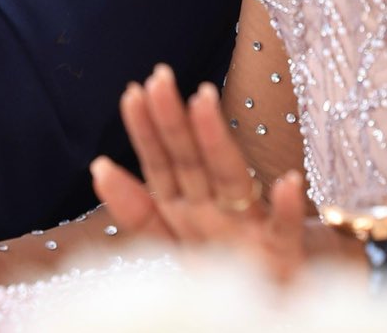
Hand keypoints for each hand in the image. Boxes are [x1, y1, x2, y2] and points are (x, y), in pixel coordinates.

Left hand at [89, 64, 308, 281]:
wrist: (260, 308)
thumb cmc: (218, 271)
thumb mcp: (167, 240)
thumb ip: (136, 210)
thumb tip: (99, 166)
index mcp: (187, 208)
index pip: (162, 163)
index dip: (146, 131)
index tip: (132, 92)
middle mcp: (216, 210)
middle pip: (190, 160)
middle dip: (172, 119)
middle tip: (158, 77)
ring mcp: (249, 229)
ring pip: (230, 177)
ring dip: (217, 140)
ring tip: (203, 101)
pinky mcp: (282, 256)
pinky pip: (284, 231)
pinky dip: (286, 208)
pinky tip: (287, 182)